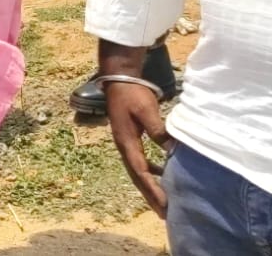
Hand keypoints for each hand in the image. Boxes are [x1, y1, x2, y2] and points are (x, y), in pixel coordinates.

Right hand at [107, 81, 171, 215]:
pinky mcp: (129, 137)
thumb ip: (158, 131)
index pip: (140, 172)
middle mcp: (124, 146)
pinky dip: (151, 171)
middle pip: (137, 176)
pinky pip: (140, 160)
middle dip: (150, 194)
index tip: (165, 205)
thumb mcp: (146, 110)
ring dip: (150, 185)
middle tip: (164, 213)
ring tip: (163, 199)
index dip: (153, 190)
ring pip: (138, 170)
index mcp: (126, 142)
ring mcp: (125, 142)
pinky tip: (162, 172)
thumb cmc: (132, 93)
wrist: (118, 78)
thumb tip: (173, 150)